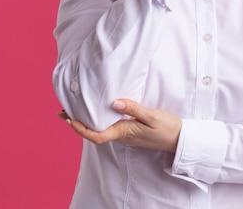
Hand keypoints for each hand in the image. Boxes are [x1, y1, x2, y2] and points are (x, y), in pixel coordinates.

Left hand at [58, 99, 181, 152]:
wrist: (180, 139)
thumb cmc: (167, 128)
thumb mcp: (152, 116)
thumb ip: (133, 108)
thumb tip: (114, 102)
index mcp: (124, 132)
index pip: (96, 135)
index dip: (81, 128)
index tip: (69, 119)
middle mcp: (122, 135)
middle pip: (94, 132)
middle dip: (77, 123)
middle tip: (62, 111)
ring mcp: (126, 133)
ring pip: (100, 129)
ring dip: (85, 121)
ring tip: (74, 109)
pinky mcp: (130, 130)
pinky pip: (109, 126)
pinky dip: (98, 119)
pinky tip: (97, 111)